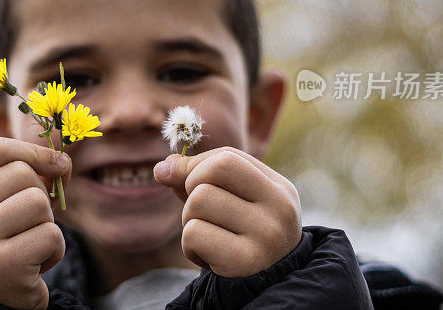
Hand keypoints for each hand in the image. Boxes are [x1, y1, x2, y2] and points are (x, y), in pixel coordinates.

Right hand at [0, 137, 71, 308]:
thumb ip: (31, 181)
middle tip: (31, 226)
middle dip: (42, 198)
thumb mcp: (10, 209)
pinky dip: (55, 251)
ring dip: (49, 226)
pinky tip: (35, 267)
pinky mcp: (2, 264)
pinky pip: (50, 235)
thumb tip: (64, 161)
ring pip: (38, 203)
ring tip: (31, 246)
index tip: (59, 164)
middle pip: (23, 174)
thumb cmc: (11, 248)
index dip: (33, 150)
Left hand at [154, 146, 301, 277]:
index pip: (226, 157)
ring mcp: (265, 236)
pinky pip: (193, 234)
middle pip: (209, 175)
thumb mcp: (231, 199)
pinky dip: (189, 246)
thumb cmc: (242, 234)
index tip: (188, 181)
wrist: (265, 286)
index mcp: (279, 189)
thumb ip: (198, 177)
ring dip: (189, 220)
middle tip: (203, 214)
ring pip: (197, 203)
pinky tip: (208, 256)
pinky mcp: (244, 262)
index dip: (197, 166)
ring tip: (209, 236)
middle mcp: (280, 209)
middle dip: (191, 190)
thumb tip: (162, 167)